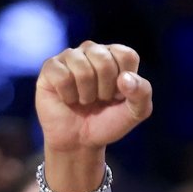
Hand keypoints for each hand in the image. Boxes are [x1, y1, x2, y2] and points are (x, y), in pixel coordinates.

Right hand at [36, 42, 152, 191]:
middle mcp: (92, 50)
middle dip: (105, 90)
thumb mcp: (135, 112)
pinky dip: (69, 96)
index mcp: (115, 55)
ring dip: (86, 95)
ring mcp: (70, 56)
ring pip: (82, 69)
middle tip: (99, 100)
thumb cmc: (108, 121)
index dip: (125, 83)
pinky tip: (68, 99)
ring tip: (84, 100)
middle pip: (104, 60)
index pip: (126, 56)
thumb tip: (125, 78)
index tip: (119, 96)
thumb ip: (142, 93)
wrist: (80, 141)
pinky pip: (62, 77)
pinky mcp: (50, 67)